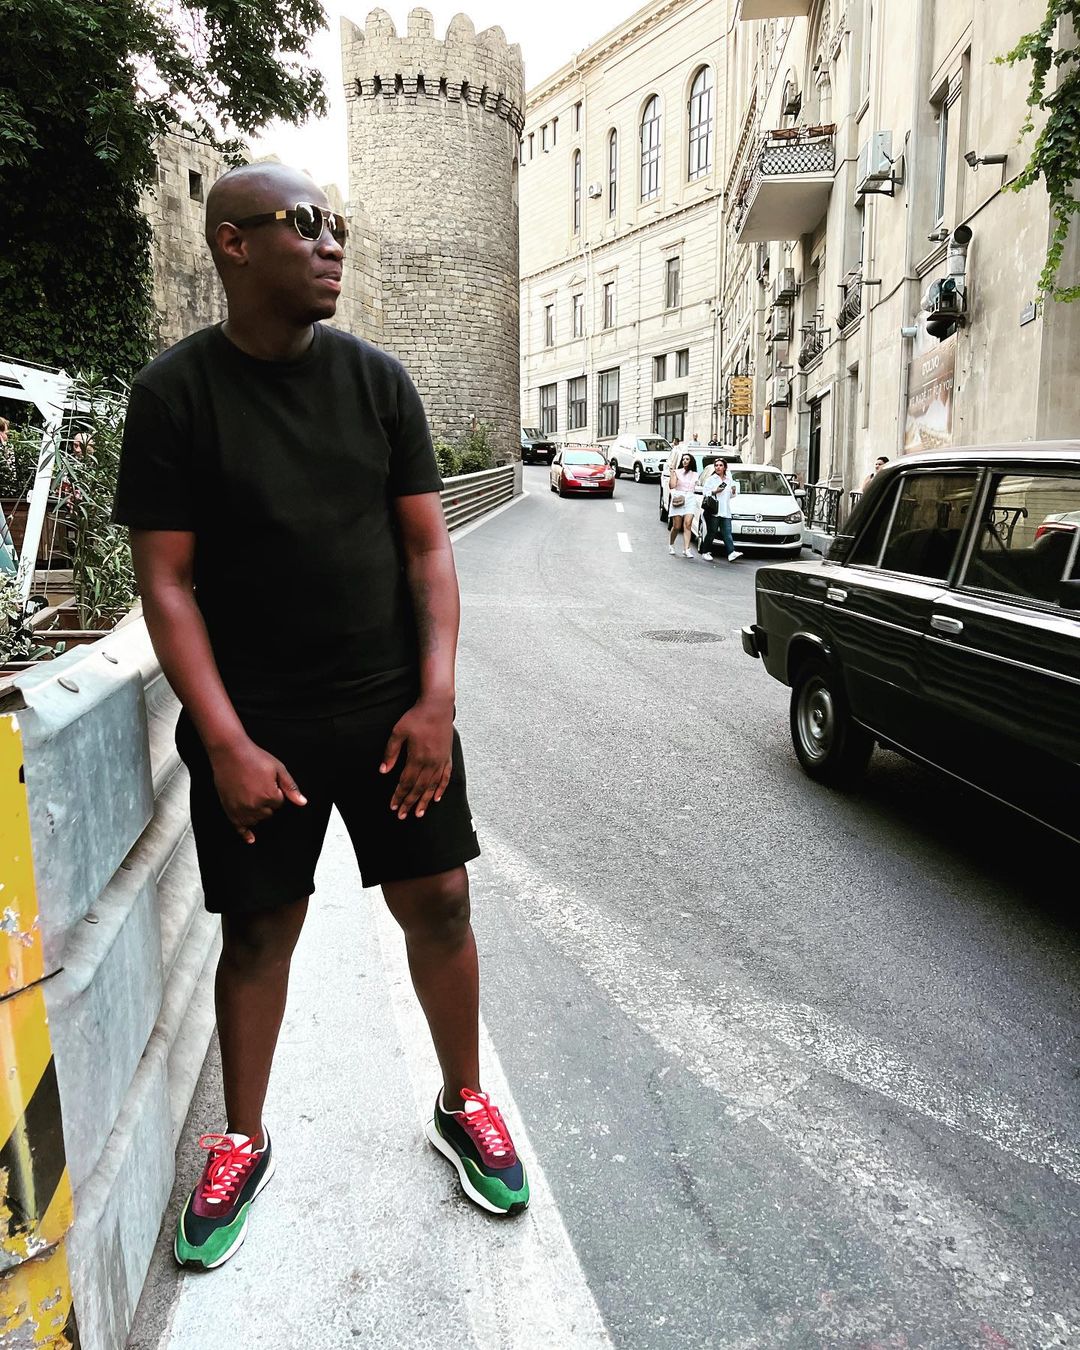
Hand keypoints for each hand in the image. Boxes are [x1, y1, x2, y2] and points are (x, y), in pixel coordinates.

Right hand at [209, 737, 306, 843]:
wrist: (230, 752)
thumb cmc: (253, 758)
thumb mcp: (278, 769)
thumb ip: (291, 787)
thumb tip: (302, 802)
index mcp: (270, 796)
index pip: (279, 803)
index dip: (275, 792)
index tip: (267, 782)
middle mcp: (255, 806)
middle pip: (268, 813)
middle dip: (266, 803)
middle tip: (257, 785)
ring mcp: (241, 809)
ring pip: (256, 820)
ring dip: (257, 812)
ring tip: (251, 794)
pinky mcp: (230, 810)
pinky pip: (239, 827)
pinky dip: (245, 833)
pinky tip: (250, 838)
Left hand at [379, 697, 453, 819]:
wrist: (437, 706)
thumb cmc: (416, 717)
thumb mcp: (398, 732)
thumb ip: (391, 753)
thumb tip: (383, 771)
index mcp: (417, 757)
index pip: (406, 782)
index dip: (399, 796)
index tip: (393, 806)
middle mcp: (430, 762)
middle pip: (418, 788)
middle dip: (409, 803)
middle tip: (402, 816)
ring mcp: (440, 761)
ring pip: (432, 787)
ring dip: (424, 801)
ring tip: (418, 814)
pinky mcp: (447, 757)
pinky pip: (445, 778)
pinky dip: (441, 789)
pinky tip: (437, 799)